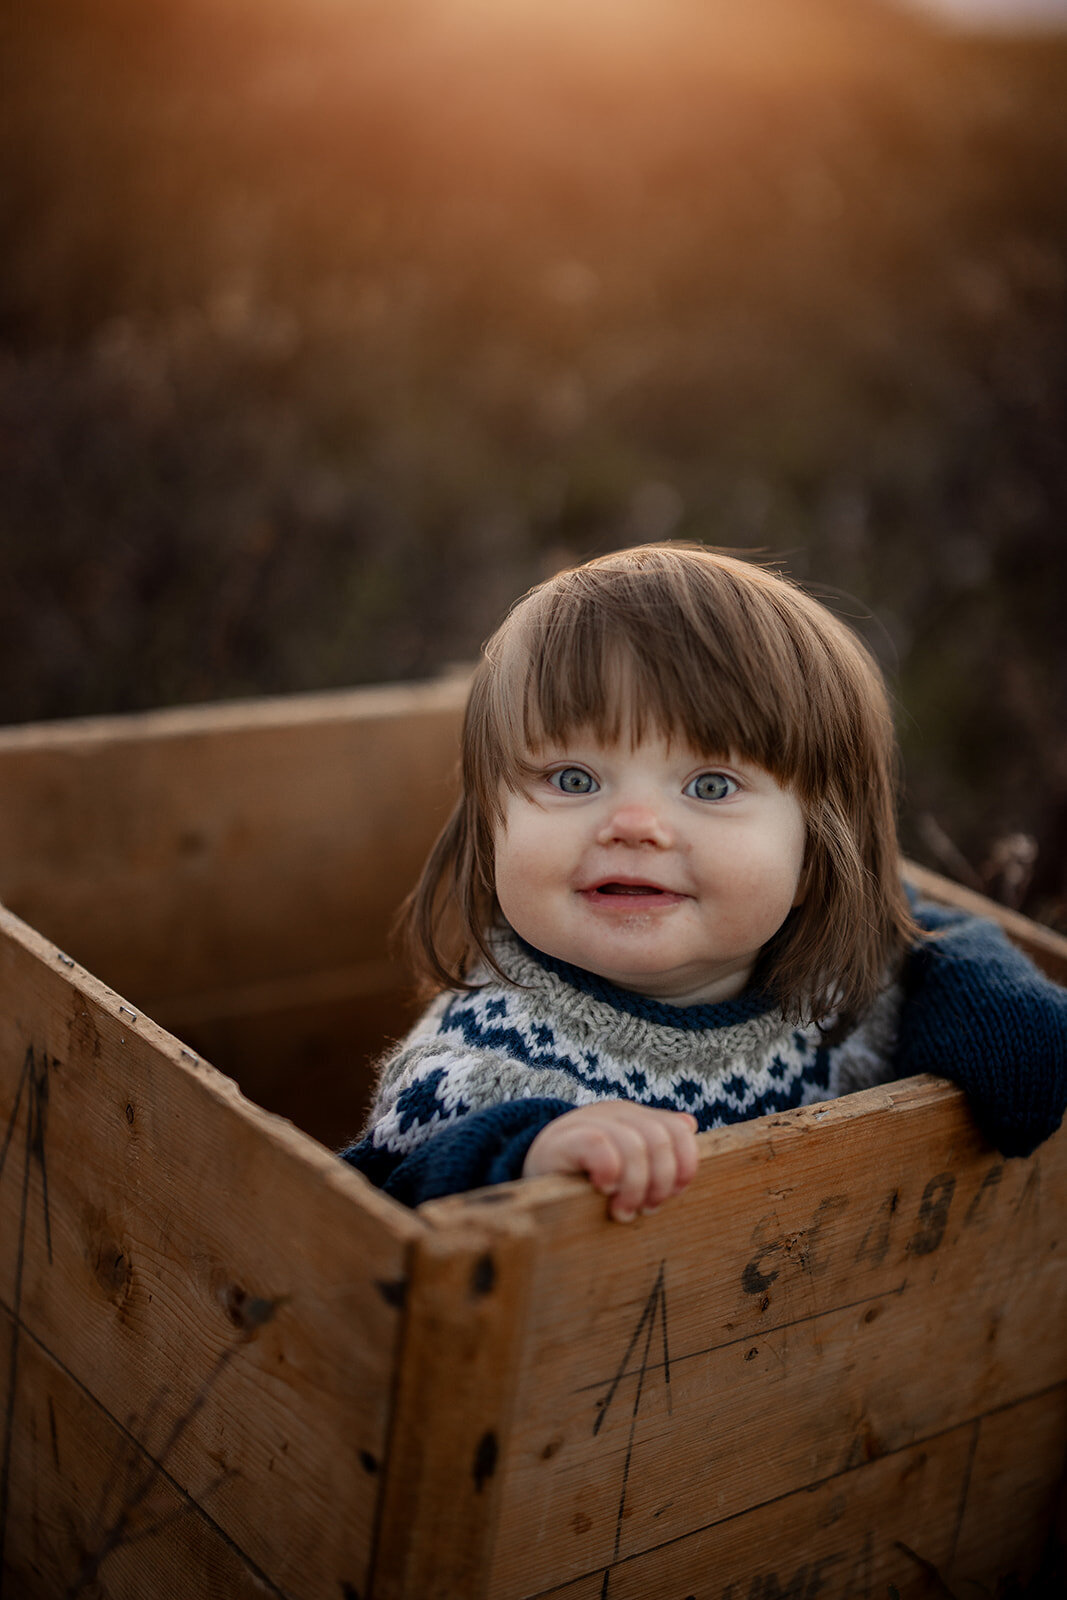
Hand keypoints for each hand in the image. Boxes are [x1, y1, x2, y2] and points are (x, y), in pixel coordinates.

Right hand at [522, 1100, 698, 1221]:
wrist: (535, 1169)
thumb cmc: (587, 1172)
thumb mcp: (625, 1158)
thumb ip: (656, 1145)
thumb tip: (689, 1125)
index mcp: (636, 1117)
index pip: (677, 1131)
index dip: (683, 1165)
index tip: (673, 1195)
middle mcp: (616, 1113)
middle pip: (659, 1140)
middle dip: (659, 1182)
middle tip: (644, 1209)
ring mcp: (589, 1121)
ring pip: (634, 1146)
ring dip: (635, 1187)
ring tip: (622, 1210)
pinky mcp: (565, 1138)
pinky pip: (601, 1146)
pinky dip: (609, 1171)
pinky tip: (602, 1189)